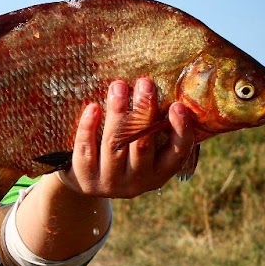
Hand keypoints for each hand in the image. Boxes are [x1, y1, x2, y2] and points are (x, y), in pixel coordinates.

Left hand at [59, 77, 195, 199]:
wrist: (86, 182)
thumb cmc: (122, 157)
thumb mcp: (143, 152)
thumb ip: (153, 130)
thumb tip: (160, 91)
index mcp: (158, 174)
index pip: (177, 153)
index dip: (180, 130)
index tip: (177, 105)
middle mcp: (137, 181)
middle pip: (142, 144)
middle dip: (144, 112)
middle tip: (145, 83)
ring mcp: (109, 182)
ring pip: (113, 144)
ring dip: (117, 112)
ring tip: (118, 86)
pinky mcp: (84, 178)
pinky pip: (86, 149)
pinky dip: (89, 127)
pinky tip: (93, 107)